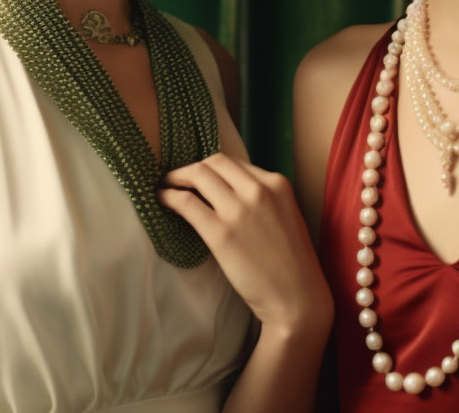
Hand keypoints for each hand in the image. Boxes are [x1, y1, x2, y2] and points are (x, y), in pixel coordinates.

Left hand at [158, 153, 333, 335]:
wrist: (296, 297)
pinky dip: (169, 196)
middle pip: (213, 162)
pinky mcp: (220, 233)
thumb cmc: (290, 262)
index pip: (234, 162)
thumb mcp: (284, 215)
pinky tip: (162, 200)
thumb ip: (261, 198)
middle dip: (191, 167)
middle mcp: (258, 189)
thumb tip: (225, 190)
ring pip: (198, 175)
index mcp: (277, 183)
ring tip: (165, 186)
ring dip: (175, 177)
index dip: (211, 167)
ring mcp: (238, 210)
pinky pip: (186, 202)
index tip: (198, 176)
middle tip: (176, 178)